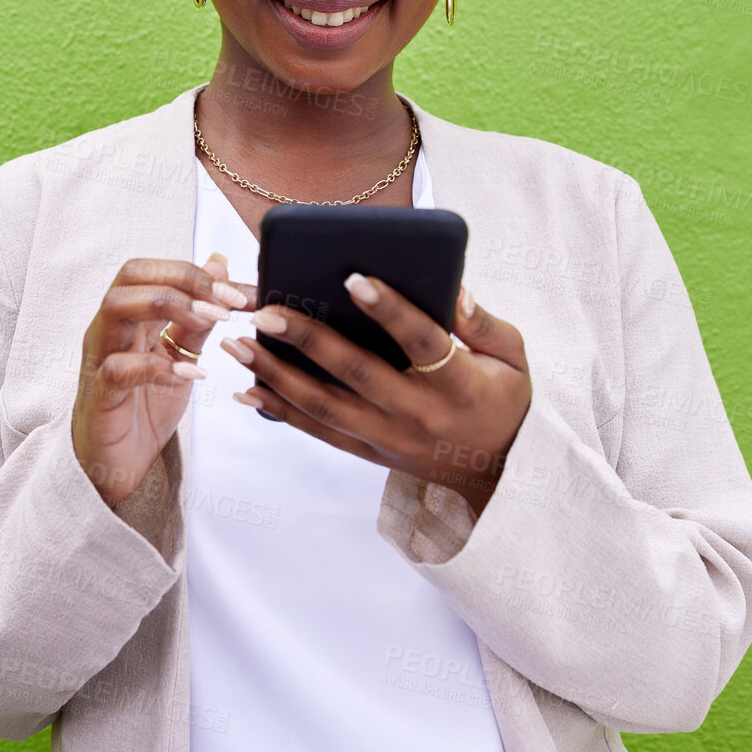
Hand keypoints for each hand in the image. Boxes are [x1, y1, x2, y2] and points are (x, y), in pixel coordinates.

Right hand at [72, 254, 254, 505]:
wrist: (119, 464)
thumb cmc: (144, 406)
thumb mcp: (181, 355)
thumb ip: (196, 315)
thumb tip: (219, 265)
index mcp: (129, 316)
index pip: (152, 270)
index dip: (197, 272)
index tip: (240, 292)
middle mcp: (109, 329)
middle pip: (130, 276)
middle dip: (183, 280)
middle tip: (227, 302)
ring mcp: (100, 359)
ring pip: (116, 307)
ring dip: (169, 305)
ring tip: (211, 322)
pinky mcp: (100, 395)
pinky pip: (119, 368)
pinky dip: (160, 367)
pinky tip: (193, 374)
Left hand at [223, 277, 530, 514]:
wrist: (496, 473)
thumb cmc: (503, 399)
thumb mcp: (513, 359)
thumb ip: (484, 323)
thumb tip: (455, 290)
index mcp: (458, 384)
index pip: (421, 342)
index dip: (389, 310)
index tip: (353, 278)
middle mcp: (419, 414)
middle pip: (356, 374)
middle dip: (307, 340)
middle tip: (266, 310)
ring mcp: (389, 438)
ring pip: (325, 406)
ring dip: (276, 374)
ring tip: (238, 344)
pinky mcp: (369, 452)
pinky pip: (318, 431)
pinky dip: (280, 411)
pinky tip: (247, 389)